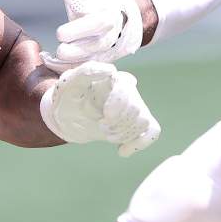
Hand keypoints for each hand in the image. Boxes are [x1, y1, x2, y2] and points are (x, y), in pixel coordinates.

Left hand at [39, 61, 160, 156]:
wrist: (68, 116)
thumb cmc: (68, 96)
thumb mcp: (69, 83)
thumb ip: (87, 72)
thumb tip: (111, 70)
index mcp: (115, 78)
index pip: (126, 89)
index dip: (119, 105)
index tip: (105, 116)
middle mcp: (129, 90)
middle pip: (136, 109)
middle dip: (117, 124)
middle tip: (100, 125)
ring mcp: (135, 106)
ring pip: (143, 122)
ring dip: (123, 133)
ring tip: (107, 134)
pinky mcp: (136, 122)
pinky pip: (152, 131)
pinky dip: (139, 143)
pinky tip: (122, 151)